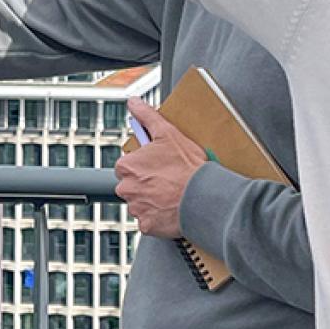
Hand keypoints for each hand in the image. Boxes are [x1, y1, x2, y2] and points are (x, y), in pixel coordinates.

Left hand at [117, 98, 202, 239]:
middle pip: (131, 185)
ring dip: (151, 200)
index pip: (126, 165)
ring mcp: (136, 208)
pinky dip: (158, 216)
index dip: (143, 164)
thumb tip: (134, 103)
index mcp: (127, 166)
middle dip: (145, 183)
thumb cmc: (187, 167)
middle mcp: (127, 188)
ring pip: (139, 203)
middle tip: (166, 180)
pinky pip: (148, 221)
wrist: (203, 196)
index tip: (156, 166)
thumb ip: (147, 116)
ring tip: (171, 193)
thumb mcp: (167, 133)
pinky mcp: (147, 225)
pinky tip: (171, 207)